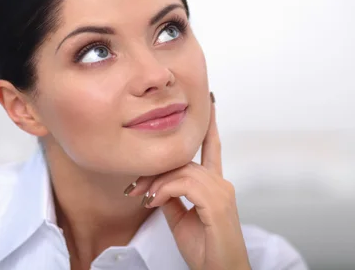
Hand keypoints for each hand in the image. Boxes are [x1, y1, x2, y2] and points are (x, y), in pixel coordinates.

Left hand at [127, 94, 250, 269]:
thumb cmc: (206, 250)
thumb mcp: (181, 219)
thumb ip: (173, 198)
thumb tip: (158, 186)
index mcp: (216, 186)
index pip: (212, 148)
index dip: (210, 126)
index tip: (211, 103)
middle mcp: (221, 183)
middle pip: (183, 161)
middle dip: (154, 172)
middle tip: (133, 187)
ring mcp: (221, 191)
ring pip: (181, 170)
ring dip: (156, 183)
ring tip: (141, 198)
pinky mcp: (217, 203)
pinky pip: (184, 184)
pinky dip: (165, 191)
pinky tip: (154, 202)